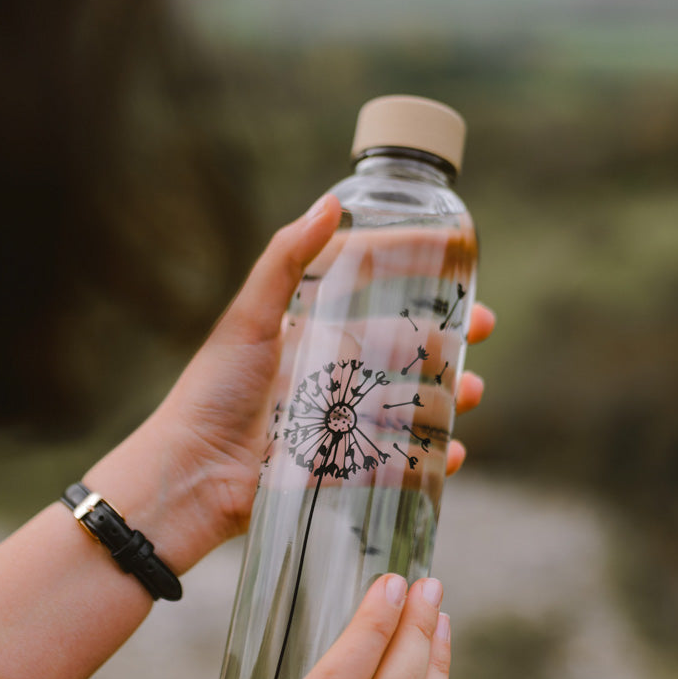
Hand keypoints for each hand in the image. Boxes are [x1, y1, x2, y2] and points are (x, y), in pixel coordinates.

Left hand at [84, 196, 495, 573]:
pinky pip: (400, 459)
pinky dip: (433, 457)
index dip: (415, 268)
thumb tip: (329, 203)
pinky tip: (454, 451)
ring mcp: (340, 420)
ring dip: (448, 394)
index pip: (373, 287)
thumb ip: (286, 261)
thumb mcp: (249, 319)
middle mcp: (329, 371)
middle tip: (484, 326)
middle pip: (404, 347)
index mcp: (310, 331)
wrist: (193, 475)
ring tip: (471, 390)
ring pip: (411, 400)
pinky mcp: (342, 467)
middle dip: (448, 336)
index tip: (457, 254)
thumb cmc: (213, 392)